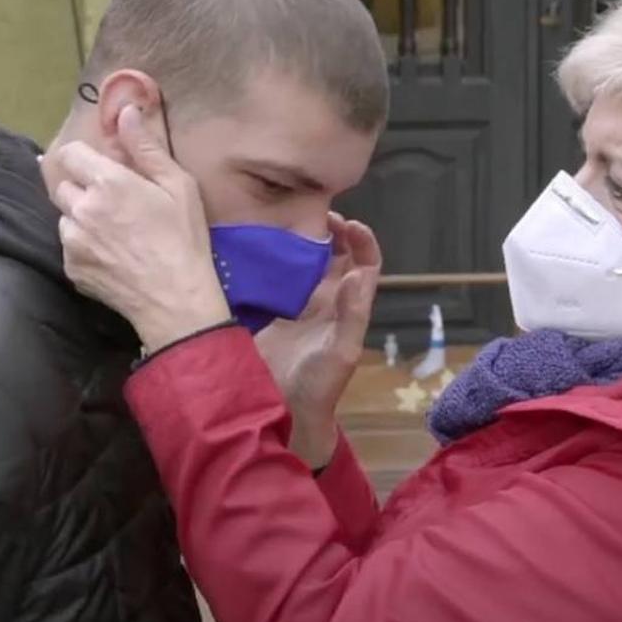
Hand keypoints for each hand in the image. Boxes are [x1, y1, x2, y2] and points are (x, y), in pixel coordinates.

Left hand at [50, 105, 230, 349]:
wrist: (176, 301)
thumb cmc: (184, 240)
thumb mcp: (178, 187)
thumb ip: (146, 147)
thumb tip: (125, 111)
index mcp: (107, 183)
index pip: (71, 153)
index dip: (87, 158)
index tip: (105, 169)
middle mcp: (81, 209)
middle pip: (63, 184)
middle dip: (83, 188)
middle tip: (114, 203)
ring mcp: (72, 241)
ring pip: (64, 217)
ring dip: (81, 218)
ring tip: (115, 233)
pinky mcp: (71, 268)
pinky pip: (69, 247)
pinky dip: (85, 247)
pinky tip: (113, 255)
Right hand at [255, 213, 380, 467]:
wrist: (284, 412)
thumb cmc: (320, 386)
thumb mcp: (341, 352)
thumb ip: (351, 316)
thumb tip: (355, 273)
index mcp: (348, 306)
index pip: (364, 264)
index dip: (361, 241)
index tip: (346, 222)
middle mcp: (325, 299)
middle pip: (333, 255)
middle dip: (327, 229)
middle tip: (309, 210)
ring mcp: (296, 303)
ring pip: (303, 261)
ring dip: (298, 239)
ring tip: (283, 220)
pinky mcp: (269, 309)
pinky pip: (275, 276)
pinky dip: (270, 257)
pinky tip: (256, 244)